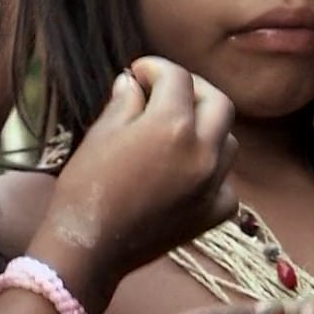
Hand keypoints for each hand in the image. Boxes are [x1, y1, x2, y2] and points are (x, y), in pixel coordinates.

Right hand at [30, 57, 237, 288]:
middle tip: (166, 90)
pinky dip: (212, 169)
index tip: (139, 72)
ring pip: (228, 139)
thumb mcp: (100, 134)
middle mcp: (202, 151)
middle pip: (218, 102)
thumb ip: (124, 102)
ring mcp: (214, 184)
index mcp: (171, 125)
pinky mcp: (215, 212)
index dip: (155, 67)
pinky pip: (226, 180)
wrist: (89, 246)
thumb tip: (133, 83)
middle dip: (192, 89)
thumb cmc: (86, 187)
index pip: (177, 78)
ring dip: (206, 127)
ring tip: (176, 130)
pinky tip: (186, 171)